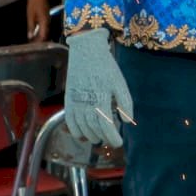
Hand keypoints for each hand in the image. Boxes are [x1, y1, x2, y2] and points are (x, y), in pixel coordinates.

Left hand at [25, 0, 48, 42]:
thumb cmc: (34, 4)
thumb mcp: (30, 15)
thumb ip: (31, 26)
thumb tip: (30, 37)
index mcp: (45, 23)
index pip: (43, 36)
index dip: (38, 43)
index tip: (33, 48)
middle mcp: (48, 23)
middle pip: (45, 35)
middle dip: (39, 41)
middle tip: (32, 46)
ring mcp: (48, 20)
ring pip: (45, 32)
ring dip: (40, 37)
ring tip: (33, 42)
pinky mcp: (46, 18)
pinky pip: (44, 28)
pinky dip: (40, 32)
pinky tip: (35, 34)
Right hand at [64, 28, 132, 147]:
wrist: (86, 52)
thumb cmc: (106, 67)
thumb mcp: (120, 83)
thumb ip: (125, 103)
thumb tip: (126, 122)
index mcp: (101, 99)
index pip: (106, 126)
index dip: (112, 137)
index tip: (119, 143)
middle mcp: (86, 103)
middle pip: (94, 128)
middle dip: (103, 137)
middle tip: (111, 140)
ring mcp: (75, 102)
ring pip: (82, 126)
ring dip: (90, 135)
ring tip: (98, 138)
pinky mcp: (68, 99)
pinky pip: (69, 120)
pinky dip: (75, 130)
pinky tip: (81, 135)